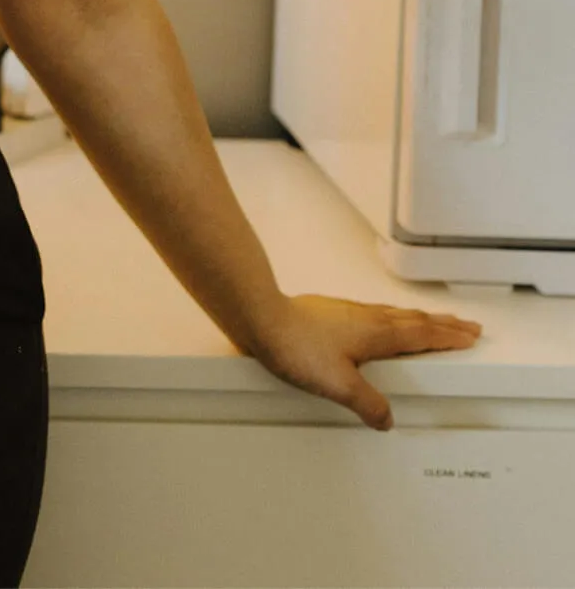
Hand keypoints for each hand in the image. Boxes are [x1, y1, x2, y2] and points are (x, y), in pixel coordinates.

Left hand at [242, 292, 483, 429]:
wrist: (261, 317)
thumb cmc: (296, 345)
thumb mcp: (339, 385)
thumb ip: (368, 404)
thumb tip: (386, 419)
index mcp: (377, 334)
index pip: (422, 336)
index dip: (448, 337)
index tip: (470, 335)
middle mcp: (366, 317)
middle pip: (413, 319)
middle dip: (441, 323)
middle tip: (463, 324)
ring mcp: (346, 311)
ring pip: (393, 313)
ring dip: (417, 317)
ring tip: (429, 320)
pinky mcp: (328, 311)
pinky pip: (372, 311)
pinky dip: (390, 315)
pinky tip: (378, 320)